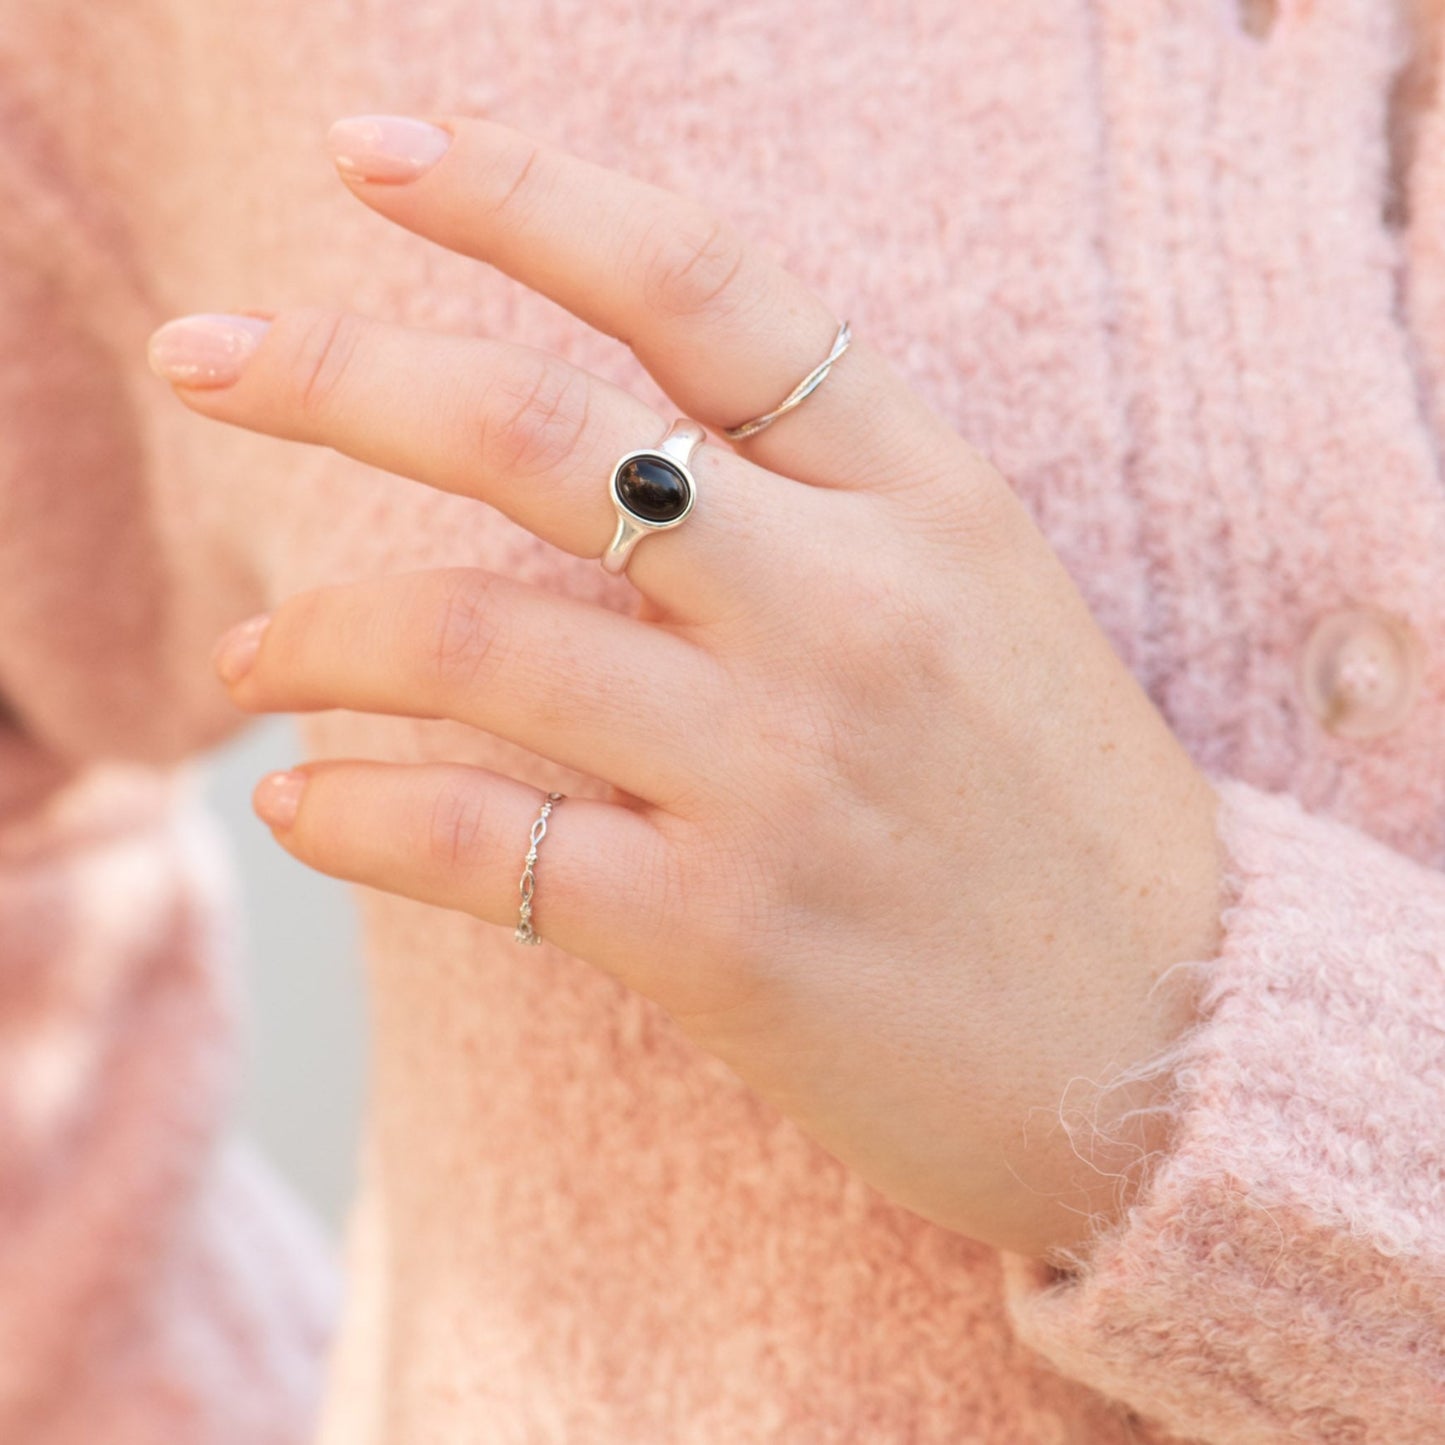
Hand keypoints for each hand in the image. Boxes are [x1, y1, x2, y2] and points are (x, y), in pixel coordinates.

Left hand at [148, 113, 1223, 1260]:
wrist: (1177, 1039)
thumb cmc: (1065, 817)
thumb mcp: (986, 603)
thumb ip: (818, 512)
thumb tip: (594, 474)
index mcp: (925, 499)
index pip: (694, 284)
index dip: (515, 191)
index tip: (368, 150)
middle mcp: (847, 610)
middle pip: (531, 430)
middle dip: (333, 369)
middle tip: (201, 352)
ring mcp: (781, 773)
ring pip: (466, 643)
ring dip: (313, 635)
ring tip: (248, 656)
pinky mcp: (721, 936)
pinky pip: (475, 844)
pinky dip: (353, 815)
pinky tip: (301, 805)